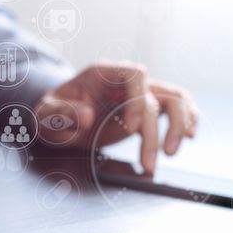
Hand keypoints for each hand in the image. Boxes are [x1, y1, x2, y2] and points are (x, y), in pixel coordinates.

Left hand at [35, 61, 198, 172]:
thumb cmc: (52, 112)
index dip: (138, 99)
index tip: (131, 128)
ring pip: (175, 99)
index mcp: (103, 74)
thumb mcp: (46, 114)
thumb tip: (86, 117)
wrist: (58, 119)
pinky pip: (175, 110)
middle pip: (157, 93)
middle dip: (159, 129)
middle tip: (152, 158)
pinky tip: (187, 138)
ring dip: (179, 126)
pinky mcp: (145, 112)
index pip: (135, 74)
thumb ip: (61, 113)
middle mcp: (124, 82)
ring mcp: (138, 95)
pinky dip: (186, 122)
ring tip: (170, 153)